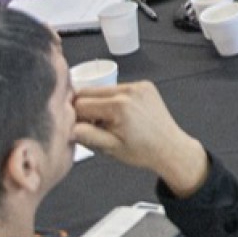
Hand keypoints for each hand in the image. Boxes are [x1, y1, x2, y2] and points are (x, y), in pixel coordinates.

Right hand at [73, 82, 210, 194]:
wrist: (171, 148)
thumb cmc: (142, 151)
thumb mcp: (109, 148)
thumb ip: (86, 135)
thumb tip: (67, 126)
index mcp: (119, 105)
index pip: (80, 104)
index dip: (76, 118)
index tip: (81, 129)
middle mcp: (128, 90)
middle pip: (88, 92)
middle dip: (85, 108)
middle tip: (93, 126)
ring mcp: (138, 85)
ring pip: (102, 89)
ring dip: (98, 103)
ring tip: (108, 122)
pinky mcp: (144, 85)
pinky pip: (117, 88)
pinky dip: (112, 100)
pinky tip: (120, 116)